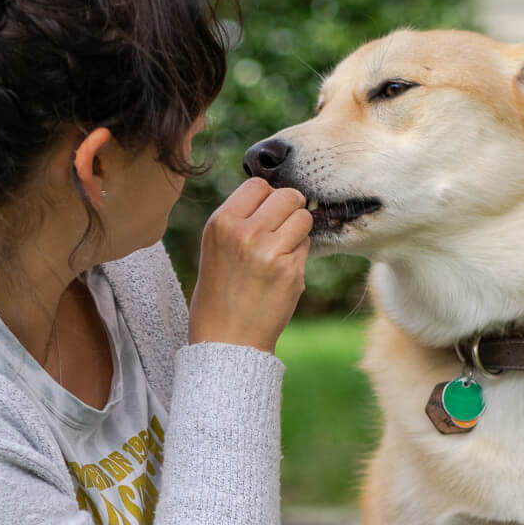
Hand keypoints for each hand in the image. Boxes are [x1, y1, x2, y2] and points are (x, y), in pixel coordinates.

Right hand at [189, 177, 312, 354]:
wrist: (226, 339)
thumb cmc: (220, 293)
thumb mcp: (217, 246)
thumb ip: (241, 219)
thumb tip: (275, 195)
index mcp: (221, 222)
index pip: (258, 185)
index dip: (268, 197)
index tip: (266, 214)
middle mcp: (244, 232)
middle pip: (287, 195)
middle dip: (290, 209)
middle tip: (282, 230)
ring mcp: (269, 251)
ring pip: (303, 218)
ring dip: (298, 231)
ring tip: (281, 251)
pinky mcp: (289, 271)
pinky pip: (306, 246)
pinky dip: (299, 256)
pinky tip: (282, 273)